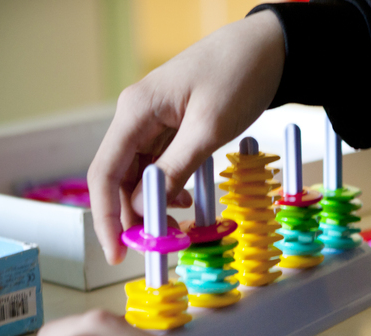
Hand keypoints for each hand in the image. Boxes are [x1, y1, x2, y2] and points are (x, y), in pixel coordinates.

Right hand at [88, 11, 284, 263]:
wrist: (266, 48)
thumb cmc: (238, 76)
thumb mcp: (210, 128)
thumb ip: (176, 167)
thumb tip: (145, 206)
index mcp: (136, 111)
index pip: (104, 174)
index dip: (106, 217)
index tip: (118, 252)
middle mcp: (136, 116)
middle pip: (119, 177)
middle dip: (132, 215)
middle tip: (156, 246)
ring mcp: (153, 121)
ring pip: (139, 174)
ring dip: (152, 203)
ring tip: (175, 225)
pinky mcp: (172, 125)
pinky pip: (159, 164)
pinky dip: (168, 186)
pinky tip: (185, 198)